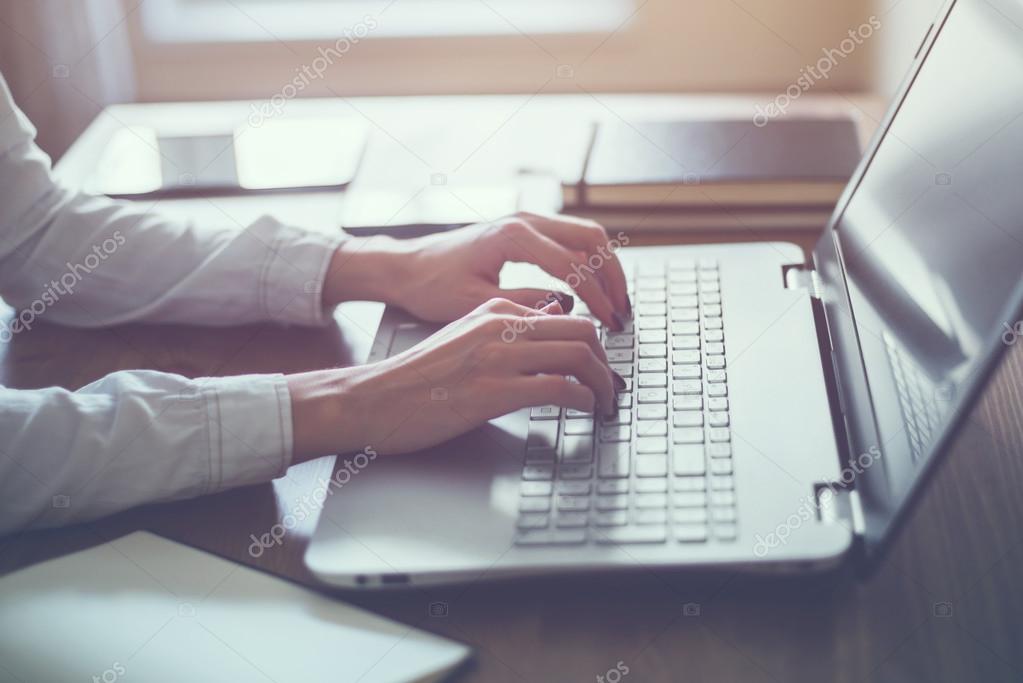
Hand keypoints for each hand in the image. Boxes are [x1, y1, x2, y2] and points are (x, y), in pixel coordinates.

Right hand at [287, 298, 617, 459]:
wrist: (374, 399)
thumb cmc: (417, 377)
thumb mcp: (464, 336)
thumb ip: (507, 328)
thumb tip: (552, 323)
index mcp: (494, 310)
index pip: (567, 315)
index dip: (596, 343)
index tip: (602, 367)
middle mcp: (500, 326)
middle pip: (582, 330)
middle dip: (607, 362)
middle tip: (611, 387)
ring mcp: (497, 358)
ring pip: (578, 355)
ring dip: (603, 383)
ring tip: (604, 403)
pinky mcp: (492, 392)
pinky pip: (558, 388)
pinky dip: (582, 400)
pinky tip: (583, 411)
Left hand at [324, 212, 631, 330]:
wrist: (407, 266)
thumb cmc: (431, 286)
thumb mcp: (476, 304)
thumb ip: (524, 305)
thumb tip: (566, 310)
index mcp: (512, 236)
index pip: (572, 265)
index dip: (596, 297)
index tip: (609, 323)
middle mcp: (524, 220)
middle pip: (591, 241)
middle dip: (612, 279)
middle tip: (622, 314)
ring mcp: (527, 220)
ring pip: (587, 235)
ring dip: (607, 268)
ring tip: (616, 304)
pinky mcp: (527, 229)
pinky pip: (573, 238)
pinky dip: (592, 261)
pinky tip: (596, 290)